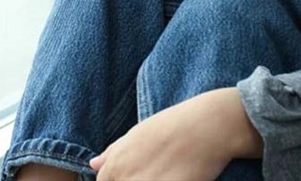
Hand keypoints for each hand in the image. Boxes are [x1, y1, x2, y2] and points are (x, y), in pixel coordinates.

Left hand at [88, 89, 249, 180]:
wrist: (206, 126)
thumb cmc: (173, 125)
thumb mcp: (137, 133)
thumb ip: (114, 152)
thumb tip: (93, 164)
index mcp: (116, 164)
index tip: (138, 172)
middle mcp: (126, 177)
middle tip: (155, 171)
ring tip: (165, 174)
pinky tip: (175, 178)